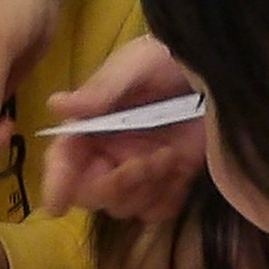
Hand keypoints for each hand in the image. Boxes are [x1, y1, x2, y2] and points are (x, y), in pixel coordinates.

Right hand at [36, 37, 204, 217]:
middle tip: (148, 161)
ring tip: (170, 154)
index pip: (63, 159)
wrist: (215, 68)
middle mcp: (108, 154)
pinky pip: (158, 210)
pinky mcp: (169, 181)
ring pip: (126, 207)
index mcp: (91, 126)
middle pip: (93, 194)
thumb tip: (54, 105)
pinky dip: (168, 197)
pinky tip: (180, 170)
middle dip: (118, 185)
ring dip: (148, 188)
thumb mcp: (135, 66)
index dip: (56, 182)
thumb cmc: (165, 59)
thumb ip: (100, 91)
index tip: (57, 205)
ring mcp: (139, 171)